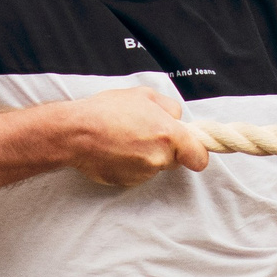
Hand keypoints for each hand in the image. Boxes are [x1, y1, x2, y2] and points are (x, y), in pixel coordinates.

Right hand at [63, 87, 207, 187]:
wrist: (76, 133)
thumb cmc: (108, 111)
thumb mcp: (143, 94)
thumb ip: (169, 107)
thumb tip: (177, 117)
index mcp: (170, 135)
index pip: (199, 157)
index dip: (196, 153)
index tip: (190, 149)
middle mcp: (160, 158)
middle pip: (175, 160)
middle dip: (166, 149)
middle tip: (145, 133)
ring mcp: (143, 173)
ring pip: (154, 166)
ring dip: (145, 156)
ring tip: (124, 139)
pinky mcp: (127, 182)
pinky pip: (136, 173)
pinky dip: (129, 164)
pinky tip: (115, 150)